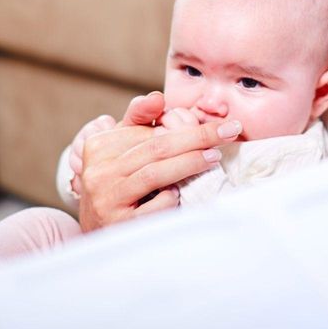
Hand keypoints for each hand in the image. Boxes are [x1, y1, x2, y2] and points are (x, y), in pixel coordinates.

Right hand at [77, 92, 241, 231]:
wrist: (98, 230)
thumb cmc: (119, 182)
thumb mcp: (125, 147)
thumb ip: (140, 118)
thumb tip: (158, 98)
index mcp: (99, 146)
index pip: (150, 132)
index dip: (187, 127)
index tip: (219, 125)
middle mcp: (98, 170)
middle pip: (156, 148)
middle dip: (198, 138)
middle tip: (229, 132)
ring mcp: (105, 198)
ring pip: (155, 174)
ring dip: (190, 163)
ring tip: (215, 156)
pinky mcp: (117, 224)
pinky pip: (151, 207)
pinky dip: (169, 199)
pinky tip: (180, 195)